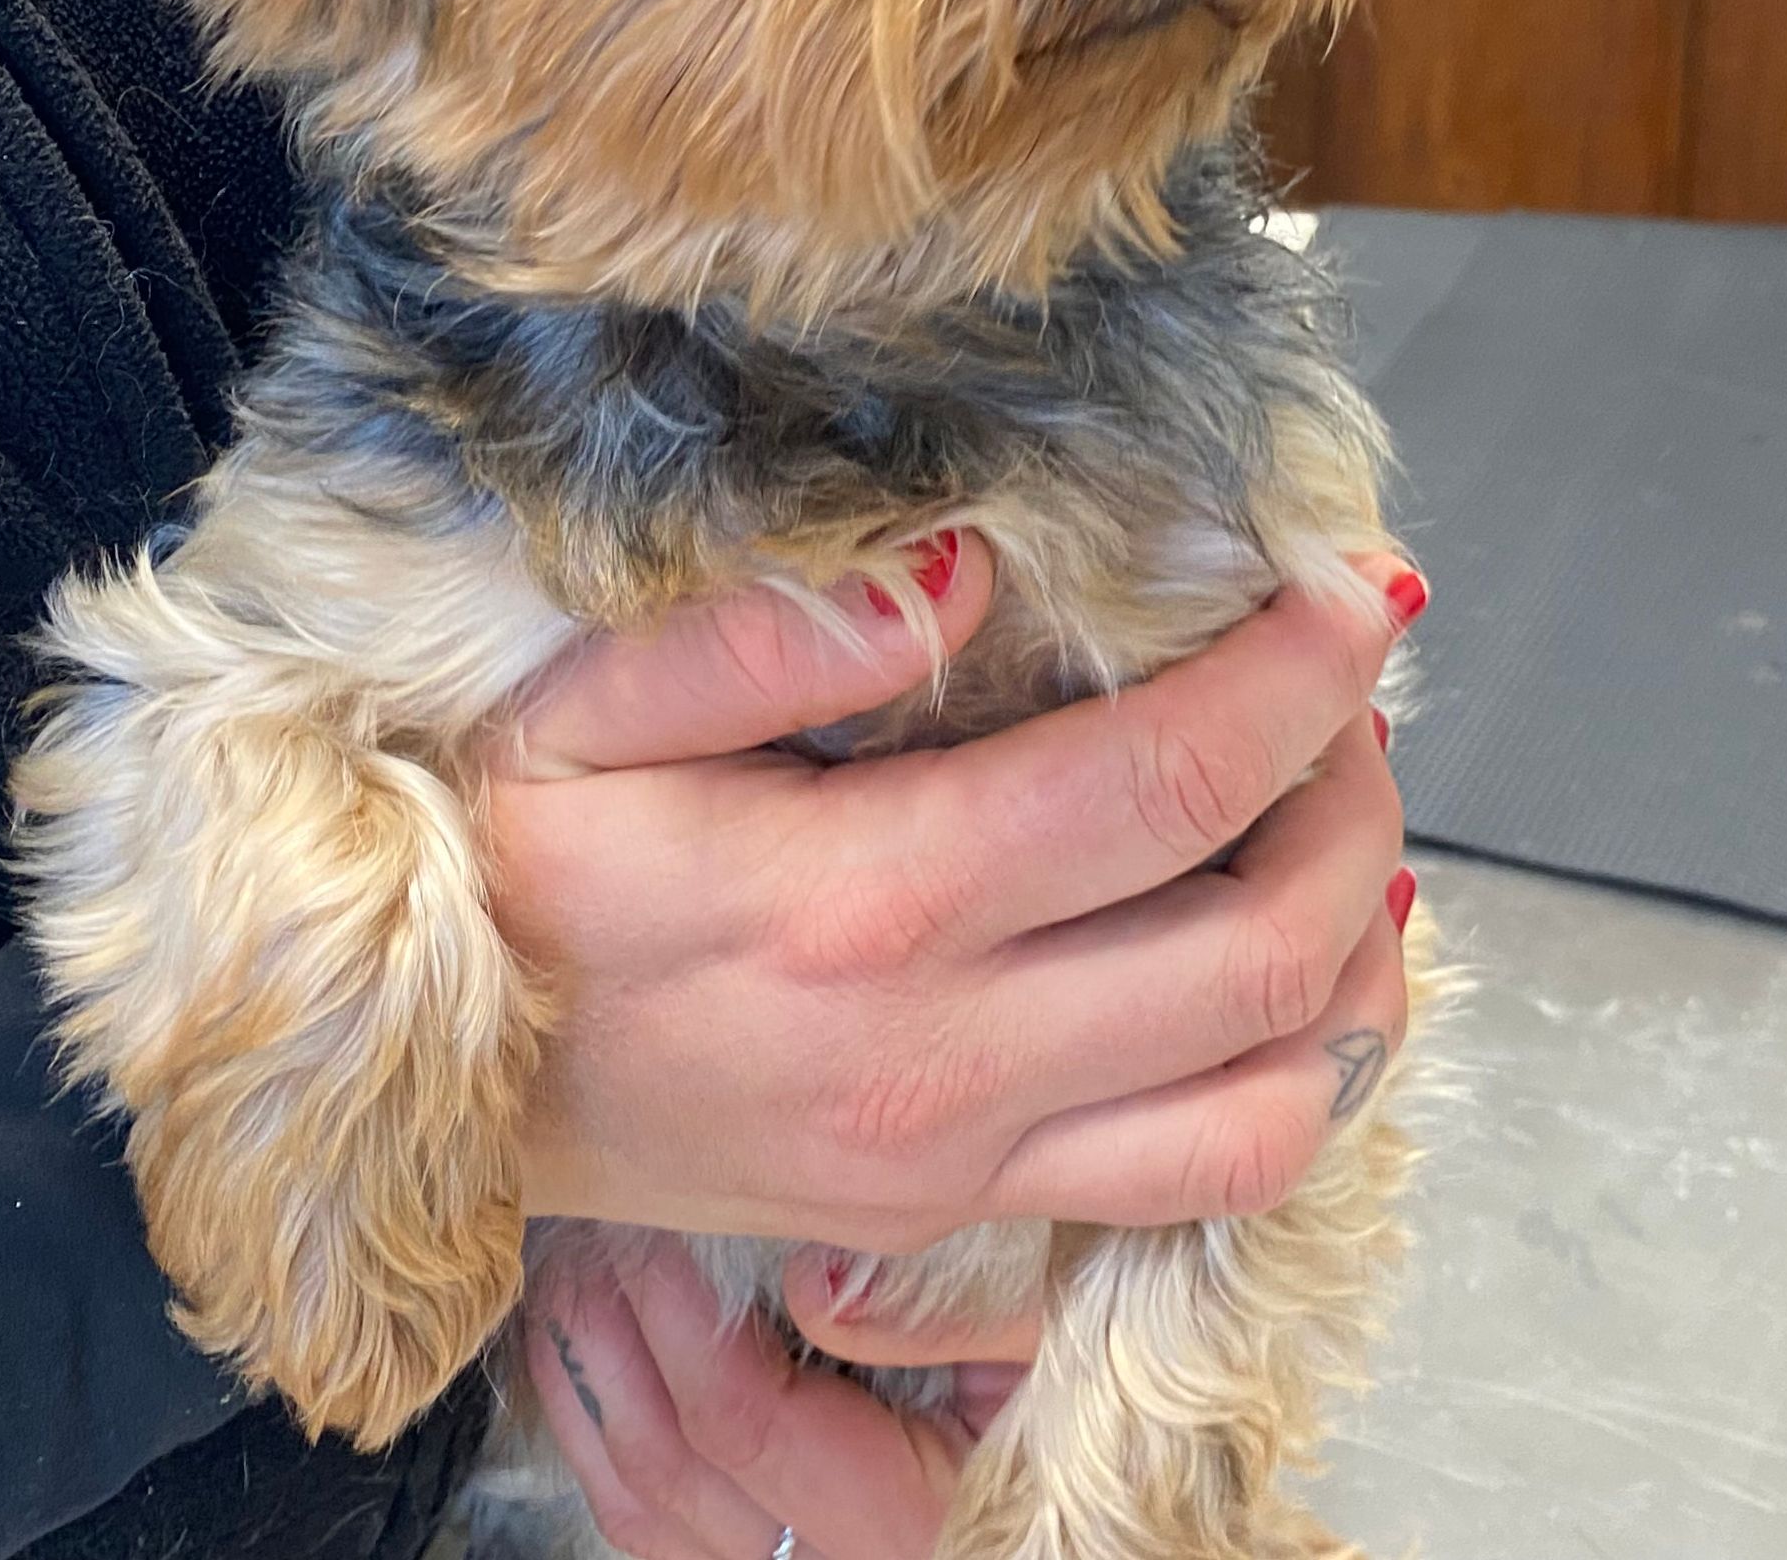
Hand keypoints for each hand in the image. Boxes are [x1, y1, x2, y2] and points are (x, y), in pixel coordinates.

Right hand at [483, 540, 1421, 1253]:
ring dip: (1356, 956)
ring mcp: (968, 1157)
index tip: (1351, 587)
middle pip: (1268, 944)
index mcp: (863, 899)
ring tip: (1334, 827)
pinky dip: (1301, 1081)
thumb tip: (964, 567)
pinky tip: (1281, 975)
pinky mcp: (969, 1218)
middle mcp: (946, 1051)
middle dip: (1356, 796)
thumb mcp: (578, 714)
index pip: (1166, 783)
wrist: (430, 1099)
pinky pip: (1210, 1185)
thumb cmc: (511, 878)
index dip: (1299, 676)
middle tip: (1346, 694)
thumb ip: (761, 633)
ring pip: (1280, 1098)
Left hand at [521, 1237, 1040, 1559]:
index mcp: (908, 1522)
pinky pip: (655, 1531)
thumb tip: (819, 1280)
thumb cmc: (1090, 1382)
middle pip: (669, 1473)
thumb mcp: (1060, 1335)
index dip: (684, 1323)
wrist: (1104, 1487)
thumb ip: (956, 1308)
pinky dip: (604, 1440)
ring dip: (591, 1389)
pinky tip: (587, 1362)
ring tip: (571, 1280)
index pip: (748, 1422)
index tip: (657, 1225)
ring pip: (643, 1512)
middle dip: (613, 1341)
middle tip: (591, 1228)